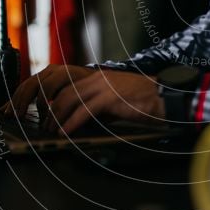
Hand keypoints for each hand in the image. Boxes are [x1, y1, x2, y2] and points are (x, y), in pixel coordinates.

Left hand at [1, 64, 164, 134]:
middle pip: (64, 92)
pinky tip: (66, 133)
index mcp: (98, 77)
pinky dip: (71, 123)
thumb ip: (99, 103)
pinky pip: (83, 111)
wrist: (163, 97)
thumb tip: (81, 118)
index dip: (55, 101)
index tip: (48, 115)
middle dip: (51, 111)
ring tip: (52, 131)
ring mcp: (103, 87)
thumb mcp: (116, 99)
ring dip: (57, 118)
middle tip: (46, 126)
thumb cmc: (143, 101)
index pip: (69, 86)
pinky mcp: (110, 98)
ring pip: (69, 100)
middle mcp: (98, 78)